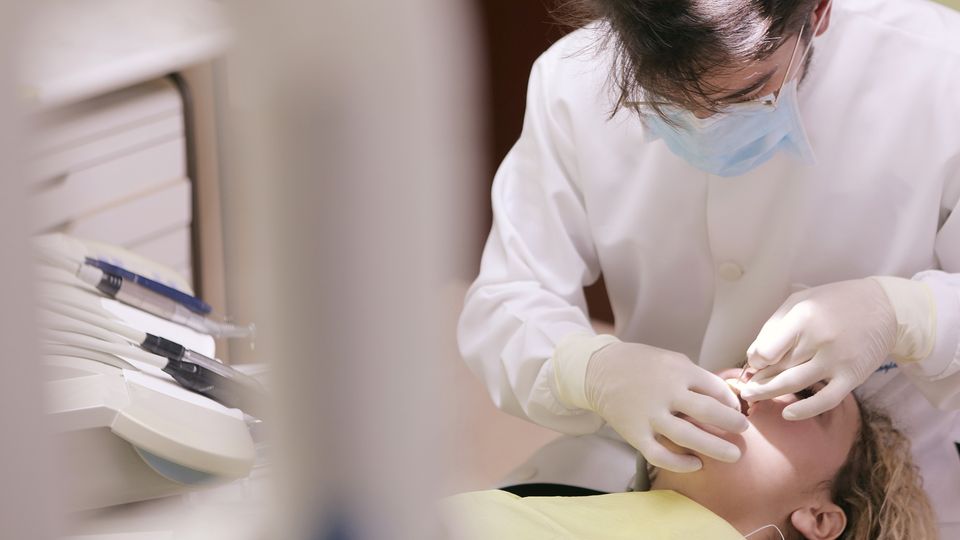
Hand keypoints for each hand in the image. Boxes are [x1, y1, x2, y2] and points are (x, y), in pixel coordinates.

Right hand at [583, 342, 747, 472]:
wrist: (599, 371)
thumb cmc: (641, 365)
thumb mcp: (671, 359)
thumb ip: (696, 376)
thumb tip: (727, 398)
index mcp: (678, 371)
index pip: (715, 388)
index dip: (731, 401)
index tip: (736, 410)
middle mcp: (666, 392)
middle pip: (708, 412)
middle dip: (732, 424)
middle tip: (744, 431)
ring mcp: (649, 414)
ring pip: (688, 436)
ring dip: (716, 447)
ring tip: (734, 455)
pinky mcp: (635, 433)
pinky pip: (660, 455)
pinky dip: (680, 463)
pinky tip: (696, 464)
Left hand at [741, 279, 895, 418]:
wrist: (886, 308)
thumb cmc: (835, 302)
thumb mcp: (800, 301)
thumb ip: (775, 326)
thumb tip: (754, 355)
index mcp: (803, 317)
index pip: (768, 349)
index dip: (756, 360)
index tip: (755, 363)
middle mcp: (819, 339)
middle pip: (778, 367)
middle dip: (758, 380)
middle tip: (745, 388)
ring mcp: (836, 360)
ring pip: (794, 383)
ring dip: (770, 393)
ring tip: (753, 397)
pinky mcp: (852, 376)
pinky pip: (826, 400)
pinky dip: (805, 410)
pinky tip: (787, 414)